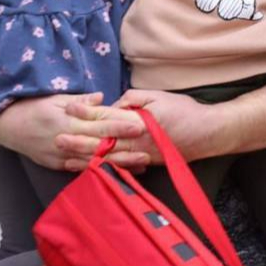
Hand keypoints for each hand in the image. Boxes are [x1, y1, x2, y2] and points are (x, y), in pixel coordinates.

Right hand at [0, 92, 142, 170]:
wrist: (5, 125)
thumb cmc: (31, 106)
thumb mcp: (54, 97)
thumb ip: (79, 100)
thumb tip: (102, 98)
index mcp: (67, 120)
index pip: (99, 123)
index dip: (119, 125)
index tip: (138, 124)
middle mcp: (66, 139)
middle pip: (100, 145)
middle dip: (124, 148)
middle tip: (147, 149)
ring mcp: (61, 155)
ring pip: (94, 161)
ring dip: (117, 164)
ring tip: (139, 165)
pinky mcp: (56, 165)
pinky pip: (80, 170)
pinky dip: (99, 172)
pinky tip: (116, 174)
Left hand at [56, 89, 227, 169]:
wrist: (208, 134)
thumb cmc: (185, 111)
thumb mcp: (158, 96)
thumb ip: (133, 99)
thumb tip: (114, 104)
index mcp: (137, 122)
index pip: (105, 117)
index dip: (86, 112)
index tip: (68, 108)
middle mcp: (135, 141)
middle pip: (101, 141)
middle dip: (77, 139)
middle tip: (57, 137)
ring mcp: (140, 155)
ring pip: (107, 158)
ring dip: (85, 158)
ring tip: (66, 158)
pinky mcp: (145, 164)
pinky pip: (120, 166)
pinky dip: (104, 168)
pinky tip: (92, 169)